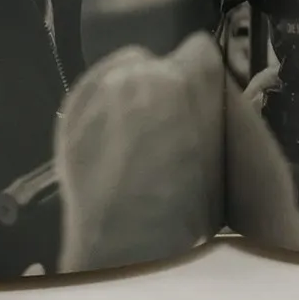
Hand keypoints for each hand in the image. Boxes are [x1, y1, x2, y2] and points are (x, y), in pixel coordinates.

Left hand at [55, 31, 224, 271]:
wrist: (126, 248)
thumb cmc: (189, 211)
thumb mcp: (225, 157)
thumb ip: (219, 115)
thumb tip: (211, 101)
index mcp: (192, 78)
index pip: (201, 51)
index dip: (202, 80)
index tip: (201, 103)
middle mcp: (145, 70)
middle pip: (161, 64)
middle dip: (167, 90)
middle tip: (171, 130)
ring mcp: (102, 87)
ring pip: (125, 75)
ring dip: (133, 97)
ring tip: (137, 140)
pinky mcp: (73, 108)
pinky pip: (93, 92)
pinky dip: (101, 110)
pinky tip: (110, 143)